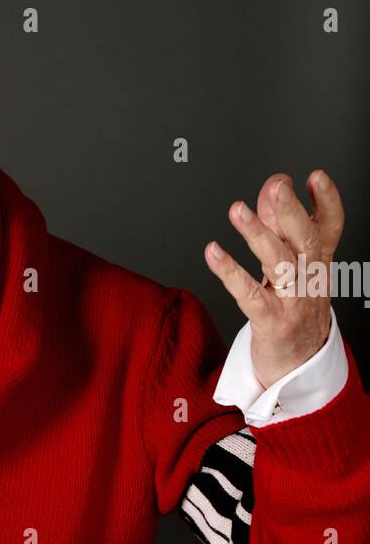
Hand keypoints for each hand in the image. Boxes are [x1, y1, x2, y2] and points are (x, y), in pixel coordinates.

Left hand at [204, 170, 343, 389]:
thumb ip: (280, 226)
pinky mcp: (270, 323)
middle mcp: (310, 280)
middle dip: (291, 211)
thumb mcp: (292, 267)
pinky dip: (230, 272)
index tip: (316, 176)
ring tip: (237, 209)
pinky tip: (213, 252)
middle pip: (306, 241)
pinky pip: (249, 295)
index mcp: (318, 264)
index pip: (330, 228)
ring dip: (258, 234)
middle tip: (278, 186)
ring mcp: (292, 303)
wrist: (299, 367)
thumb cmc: (293, 310)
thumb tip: (271, 187)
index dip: (327, 202)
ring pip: (278, 264)